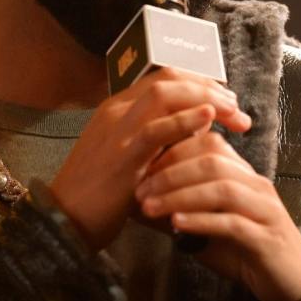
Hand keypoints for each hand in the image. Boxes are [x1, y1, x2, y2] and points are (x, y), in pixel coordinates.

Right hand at [48, 68, 251, 251]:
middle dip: (210, 88)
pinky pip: (155, 129)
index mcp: (118, 108)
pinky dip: (185, 120)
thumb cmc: (101, 194)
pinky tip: (208, 117)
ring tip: (233, 113)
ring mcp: (118, 131)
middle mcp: (117, 111)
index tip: (227, 100)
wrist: (63, 222)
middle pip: (170, 78)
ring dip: (205, 99)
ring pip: (164, 93)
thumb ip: (159, 137)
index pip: (166, 78)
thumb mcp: (133, 156)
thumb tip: (198, 127)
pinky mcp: (122, 156)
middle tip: (237, 108)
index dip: (201, 83)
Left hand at [135, 133, 300, 300]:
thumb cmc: (245, 250)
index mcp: (243, 175)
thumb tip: (134, 203)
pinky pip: (233, 223)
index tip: (140, 170)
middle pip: (213, 161)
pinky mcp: (267, 238)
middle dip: (170, 172)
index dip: (172, 151)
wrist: (292, 279)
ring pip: (222, 188)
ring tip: (150, 207)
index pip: (209, 143)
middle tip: (139, 190)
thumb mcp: (208, 226)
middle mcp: (256, 185)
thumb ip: (179, 211)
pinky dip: (202, 221)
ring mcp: (264, 209)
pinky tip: (177, 226)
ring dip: (180, 195)